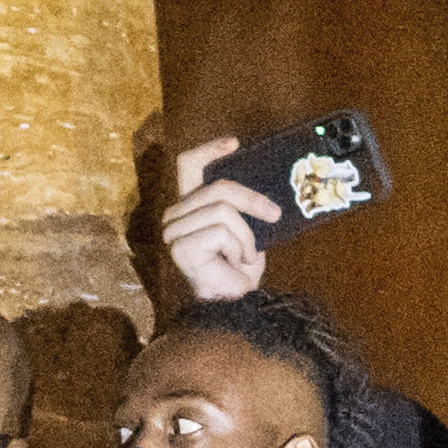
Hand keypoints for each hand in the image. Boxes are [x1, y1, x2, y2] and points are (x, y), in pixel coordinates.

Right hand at [154, 135, 277, 302]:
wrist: (233, 303)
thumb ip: (240, 203)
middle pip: (217, 187)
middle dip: (251, 200)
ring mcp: (173, 231)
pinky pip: (222, 230)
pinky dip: (238, 246)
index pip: (188, 166)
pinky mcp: (180, 246)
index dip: (209, 150)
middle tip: (274, 214)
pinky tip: (236, 263)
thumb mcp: (244, 226)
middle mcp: (174, 215)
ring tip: (245, 255)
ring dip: (245, 235)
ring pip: (223, 210)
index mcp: (188, 206)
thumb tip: (261, 181)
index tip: (235, 144)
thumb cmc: (238, 267)